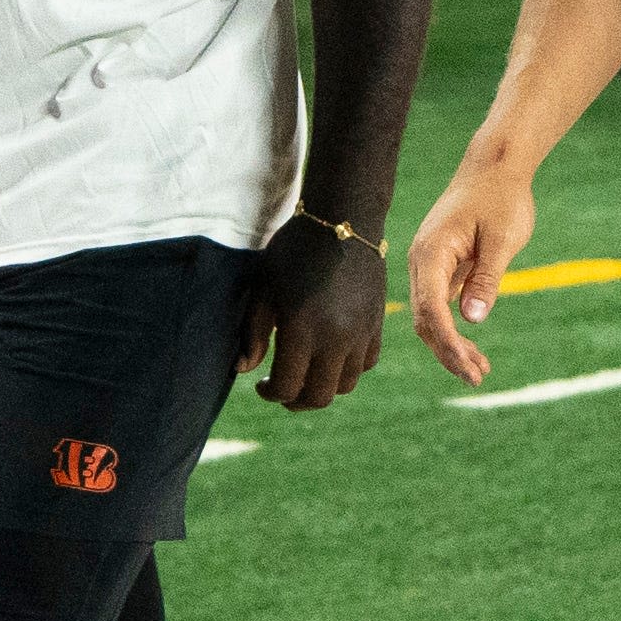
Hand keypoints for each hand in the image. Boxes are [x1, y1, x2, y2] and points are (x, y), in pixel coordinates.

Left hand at [237, 214, 387, 409]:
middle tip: (282, 390)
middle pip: (318, 397)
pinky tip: (331, 356)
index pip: (287, 387)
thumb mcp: (264, 287)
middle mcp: (335, 338)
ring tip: (307, 374)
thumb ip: (253, 332)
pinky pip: (365, 364)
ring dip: (323, 387)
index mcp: (302, 330)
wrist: (343, 220)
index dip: (270, 393)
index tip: (261, 384)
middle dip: (296, 400)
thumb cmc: (294, 250)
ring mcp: (360, 334)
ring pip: (345, 385)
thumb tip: (244, 369)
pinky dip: (348, 369)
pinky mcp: (376, 324)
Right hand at [405, 149, 538, 380]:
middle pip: (425, 319)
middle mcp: (421, 261)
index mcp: (431, 253)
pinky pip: (439, 304)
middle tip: (478, 377)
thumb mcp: (501, 239)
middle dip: (448, 352)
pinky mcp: (441, 265)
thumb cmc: (501, 198)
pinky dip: (454, 328)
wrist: (496, 166)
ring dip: (451, 345)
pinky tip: (473, 348)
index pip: (431, 310)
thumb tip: (472, 320)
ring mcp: (429, 264)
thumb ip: (486, 279)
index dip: (449, 343)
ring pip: (430, 316)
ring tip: (480, 370)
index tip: (470, 368)